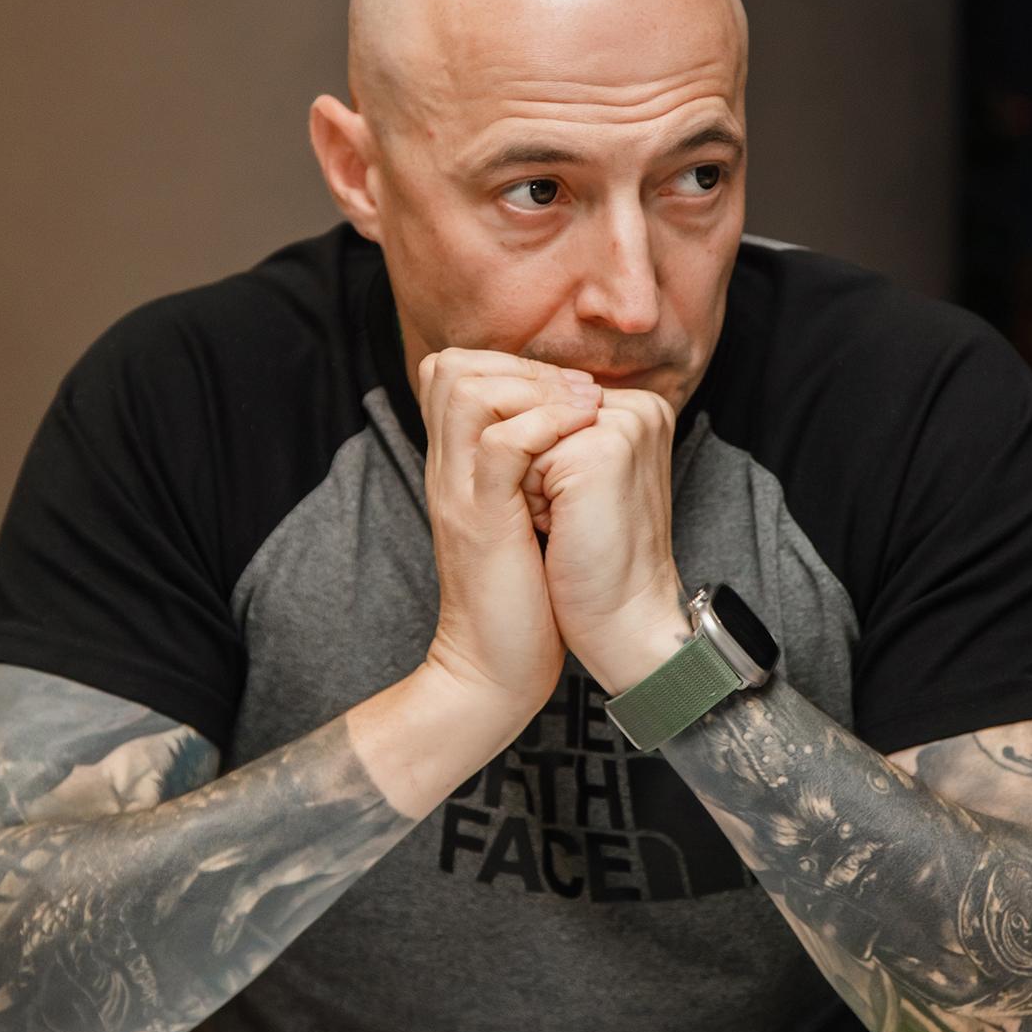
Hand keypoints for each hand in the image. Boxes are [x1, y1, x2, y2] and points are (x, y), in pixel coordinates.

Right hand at [418, 348, 602, 731]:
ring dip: (535, 388)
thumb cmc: (524, 595)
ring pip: (469, 390)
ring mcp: (460, 491)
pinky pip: (502, 444)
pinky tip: (581, 436)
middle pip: (452, 367)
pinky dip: (546, 426)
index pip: (453, 371)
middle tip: (578, 395)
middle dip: (523, 366)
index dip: (511, 364)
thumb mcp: (522, 515)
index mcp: (456, 466)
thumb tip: (572, 425)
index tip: (567, 392)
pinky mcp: (483, 519)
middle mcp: (449, 469)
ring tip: (583, 412)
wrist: (495, 666)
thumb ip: (529, 469)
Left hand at [523, 387, 690, 696]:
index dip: (511, 443)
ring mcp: (624, 421)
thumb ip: (541, 431)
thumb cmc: (585, 563)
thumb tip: (479, 388)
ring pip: (516, 422)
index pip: (535, 390)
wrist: (619, 625)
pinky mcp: (605, 448)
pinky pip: (520, 448)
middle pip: (521, 399)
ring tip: (554, 521)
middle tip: (550, 516)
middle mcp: (635, 406)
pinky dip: (522, 494)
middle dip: (511, 456)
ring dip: (517, 476)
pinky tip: (557, 529)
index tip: (540, 500)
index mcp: (629, 408)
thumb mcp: (558, 483)